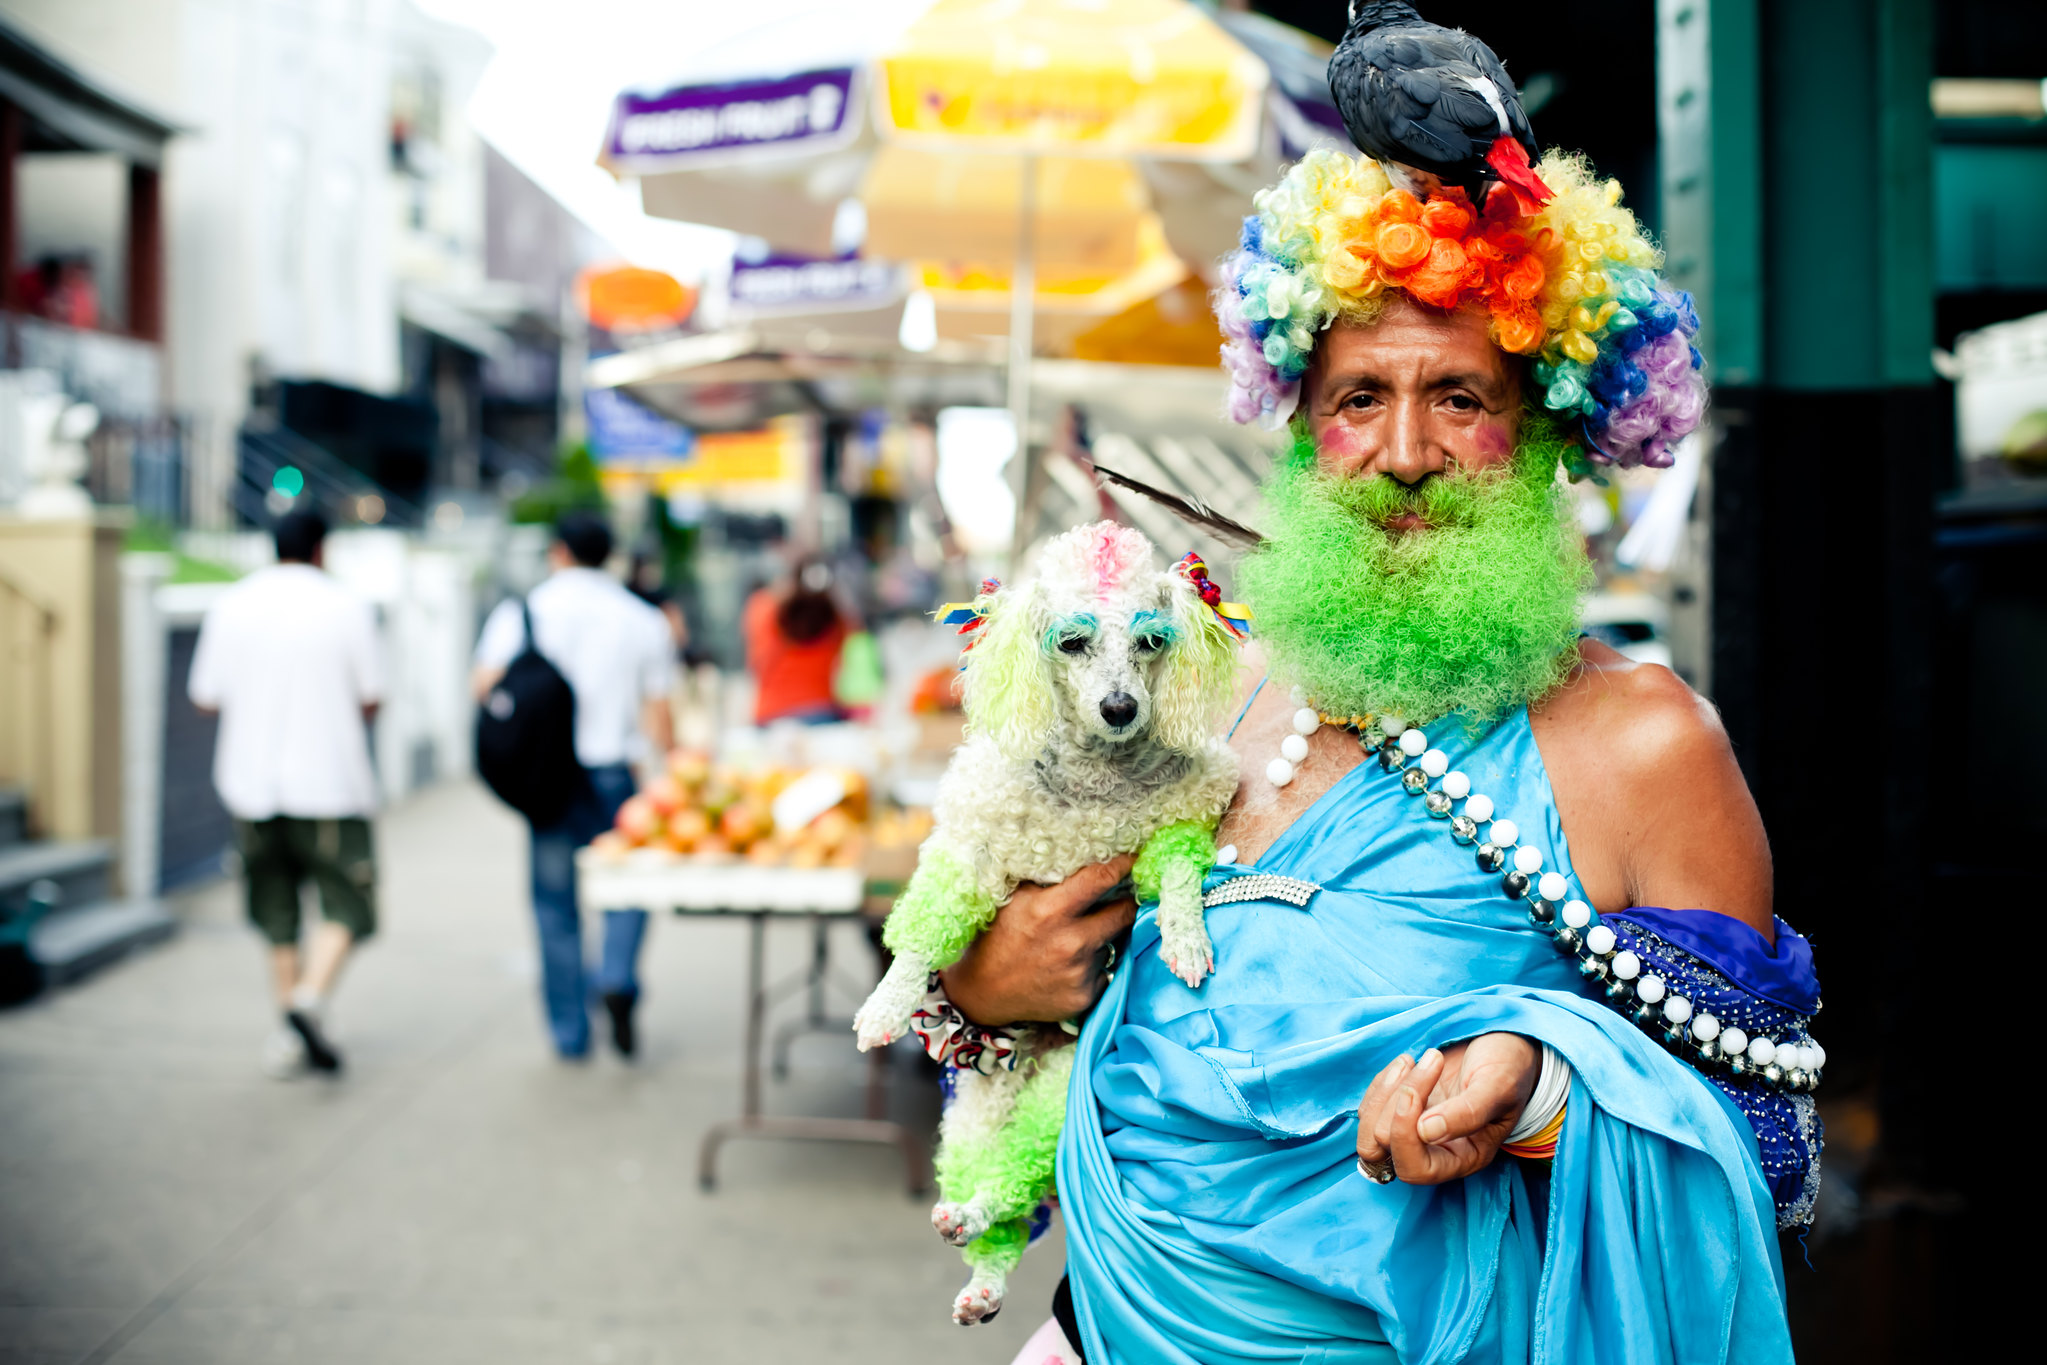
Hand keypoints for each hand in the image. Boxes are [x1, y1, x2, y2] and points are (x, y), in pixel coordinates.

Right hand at [939, 856, 1136, 1025]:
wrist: (983, 991)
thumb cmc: (998, 937)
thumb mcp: (1016, 899)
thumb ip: (1049, 879)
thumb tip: (1085, 854)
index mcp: (1051, 910)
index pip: (1101, 878)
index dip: (1123, 865)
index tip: (1134, 858)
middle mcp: (1071, 942)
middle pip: (1124, 912)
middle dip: (1124, 903)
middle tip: (1120, 898)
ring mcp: (1080, 972)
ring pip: (1113, 943)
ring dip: (1103, 937)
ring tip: (1075, 939)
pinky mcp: (1084, 996)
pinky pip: (1103, 971)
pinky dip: (1092, 965)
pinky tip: (1069, 966)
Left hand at [1355, 1033, 1538, 1184]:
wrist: (1501, 1042)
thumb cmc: (1507, 1067)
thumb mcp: (1497, 1086)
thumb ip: (1467, 1113)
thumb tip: (1426, 1132)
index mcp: (1463, 1157)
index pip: (1415, 1169)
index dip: (1403, 1135)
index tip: (1413, 1093)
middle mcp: (1434, 1151)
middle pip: (1384, 1148)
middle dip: (1397, 1102)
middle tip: (1429, 1063)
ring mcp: (1413, 1130)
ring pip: (1370, 1130)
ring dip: (1385, 1092)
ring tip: (1414, 1060)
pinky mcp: (1400, 1109)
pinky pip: (1369, 1107)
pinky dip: (1382, 1082)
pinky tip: (1407, 1062)